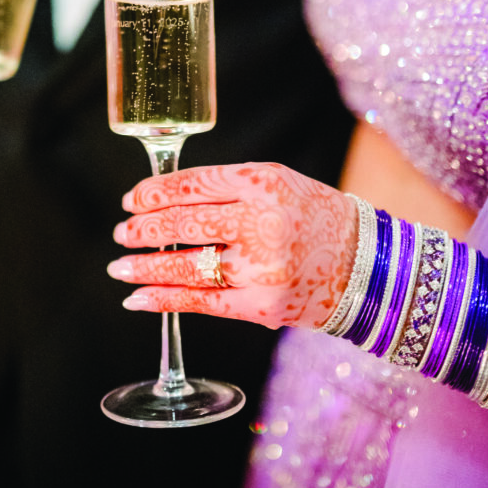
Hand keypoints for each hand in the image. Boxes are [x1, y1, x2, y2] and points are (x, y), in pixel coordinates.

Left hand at [108, 162, 356, 329]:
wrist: (367, 264)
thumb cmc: (314, 216)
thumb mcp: (277, 182)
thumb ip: (228, 187)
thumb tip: (166, 200)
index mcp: (262, 183)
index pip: (193, 184)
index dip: (154, 193)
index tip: (131, 199)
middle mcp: (261, 222)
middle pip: (184, 224)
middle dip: (143, 230)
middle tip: (122, 232)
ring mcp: (261, 267)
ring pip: (186, 265)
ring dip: (144, 267)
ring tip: (119, 267)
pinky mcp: (261, 306)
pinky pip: (201, 302)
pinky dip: (164, 300)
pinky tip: (139, 298)